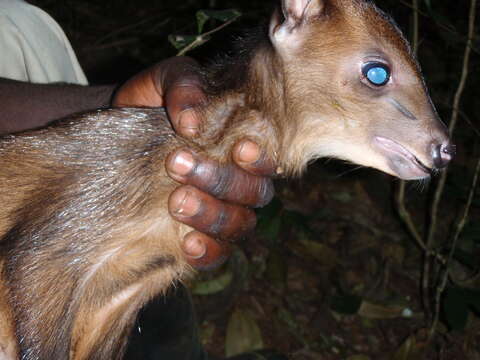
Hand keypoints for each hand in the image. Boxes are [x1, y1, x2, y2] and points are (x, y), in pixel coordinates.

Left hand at [113, 57, 275, 269]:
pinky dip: (207, 252)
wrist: (117, 129)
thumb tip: (193, 123)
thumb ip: (184, 87)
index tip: (238, 147)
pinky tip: (186, 244)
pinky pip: (216, 254)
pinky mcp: (196, 235)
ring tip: (175, 201)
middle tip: (177, 164)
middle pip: (255, 194)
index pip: (268, 160)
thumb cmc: (151, 102)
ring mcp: (221, 211)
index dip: (260, 160)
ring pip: (239, 225)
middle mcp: (239, 182)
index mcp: (242, 145)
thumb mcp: (164, 80)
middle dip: (221, 181)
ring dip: (211, 216)